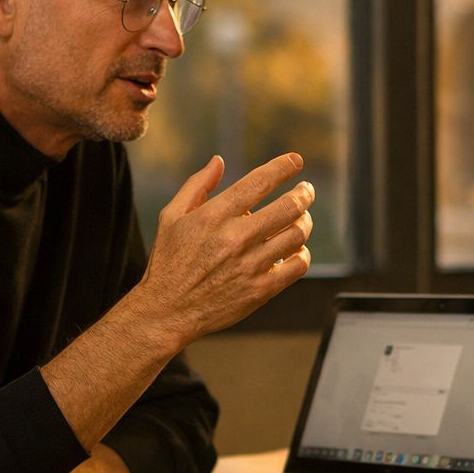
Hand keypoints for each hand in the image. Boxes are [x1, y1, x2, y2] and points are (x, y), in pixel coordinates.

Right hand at [136, 152, 314, 348]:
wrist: (167, 311)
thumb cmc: (168, 262)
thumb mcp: (171, 217)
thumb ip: (197, 186)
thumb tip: (218, 161)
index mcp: (215, 215)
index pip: (259, 182)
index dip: (283, 167)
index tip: (296, 161)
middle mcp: (236, 237)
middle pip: (288, 207)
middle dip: (304, 194)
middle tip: (306, 190)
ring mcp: (251, 265)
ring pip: (297, 234)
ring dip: (305, 222)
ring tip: (302, 218)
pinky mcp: (260, 290)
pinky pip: (297, 266)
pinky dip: (303, 254)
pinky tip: (296, 250)